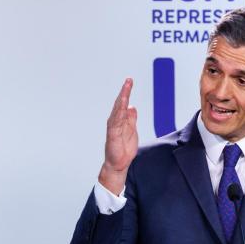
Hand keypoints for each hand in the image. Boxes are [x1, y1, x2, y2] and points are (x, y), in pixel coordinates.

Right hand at [99, 78, 137, 194]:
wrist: (119, 163)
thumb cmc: (123, 148)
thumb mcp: (131, 130)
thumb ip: (131, 119)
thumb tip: (132, 107)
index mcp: (120, 120)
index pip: (123, 103)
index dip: (126, 92)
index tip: (129, 81)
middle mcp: (115, 121)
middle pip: (119, 104)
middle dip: (124, 92)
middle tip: (128, 80)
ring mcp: (113, 127)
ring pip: (117, 110)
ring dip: (122, 99)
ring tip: (126, 89)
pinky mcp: (113, 135)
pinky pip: (116, 122)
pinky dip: (118, 113)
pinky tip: (122, 105)